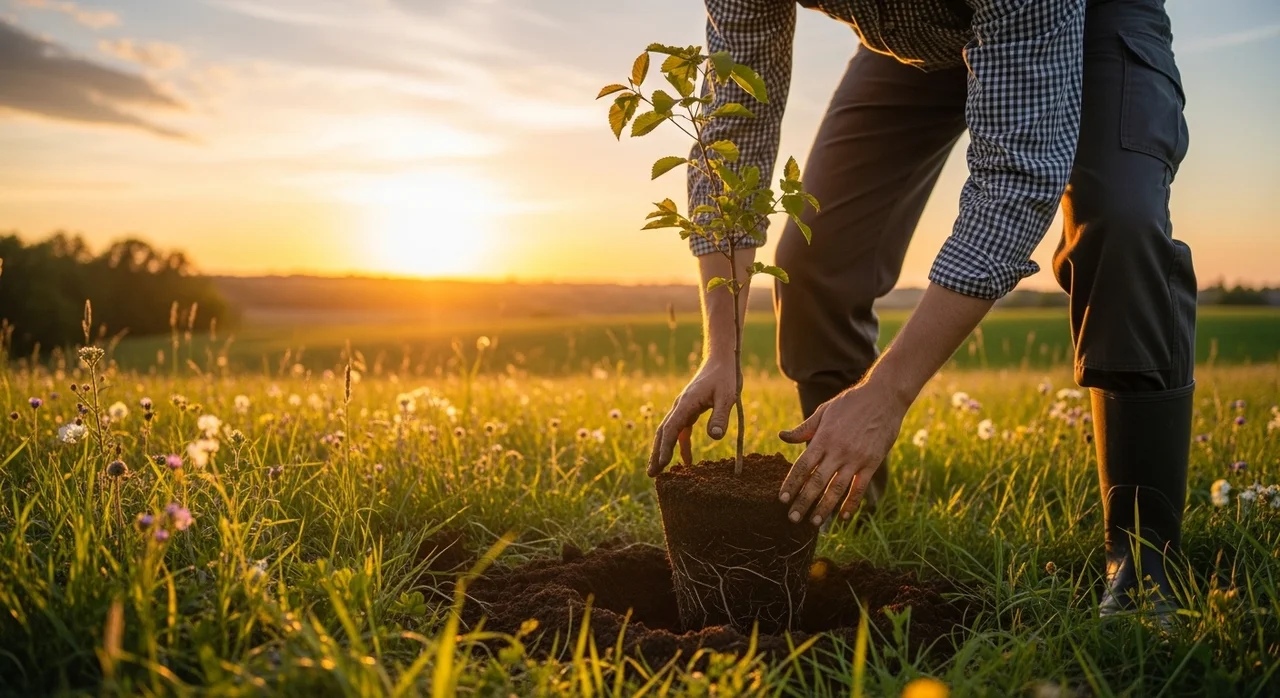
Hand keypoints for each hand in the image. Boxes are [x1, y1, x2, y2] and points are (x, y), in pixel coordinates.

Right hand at [647, 358, 737, 475]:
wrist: (721, 361)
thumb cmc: (725, 377)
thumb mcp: (727, 396)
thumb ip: (720, 416)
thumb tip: (714, 437)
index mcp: (686, 403)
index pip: (671, 429)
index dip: (665, 447)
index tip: (661, 464)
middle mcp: (680, 406)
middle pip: (663, 432)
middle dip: (657, 453)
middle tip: (652, 474)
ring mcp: (683, 408)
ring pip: (669, 432)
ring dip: (664, 450)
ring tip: (660, 471)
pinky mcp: (690, 410)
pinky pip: (681, 430)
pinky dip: (681, 445)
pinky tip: (687, 460)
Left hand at [777, 378, 909, 524]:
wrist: (883, 397)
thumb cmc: (850, 403)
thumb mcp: (824, 411)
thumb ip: (804, 429)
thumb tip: (782, 436)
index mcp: (823, 438)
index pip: (802, 466)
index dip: (792, 484)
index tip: (782, 499)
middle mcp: (838, 451)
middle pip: (816, 482)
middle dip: (803, 502)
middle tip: (792, 518)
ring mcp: (856, 459)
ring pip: (837, 489)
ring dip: (825, 508)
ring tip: (814, 523)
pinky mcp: (872, 463)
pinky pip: (859, 488)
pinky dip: (852, 503)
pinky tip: (844, 516)